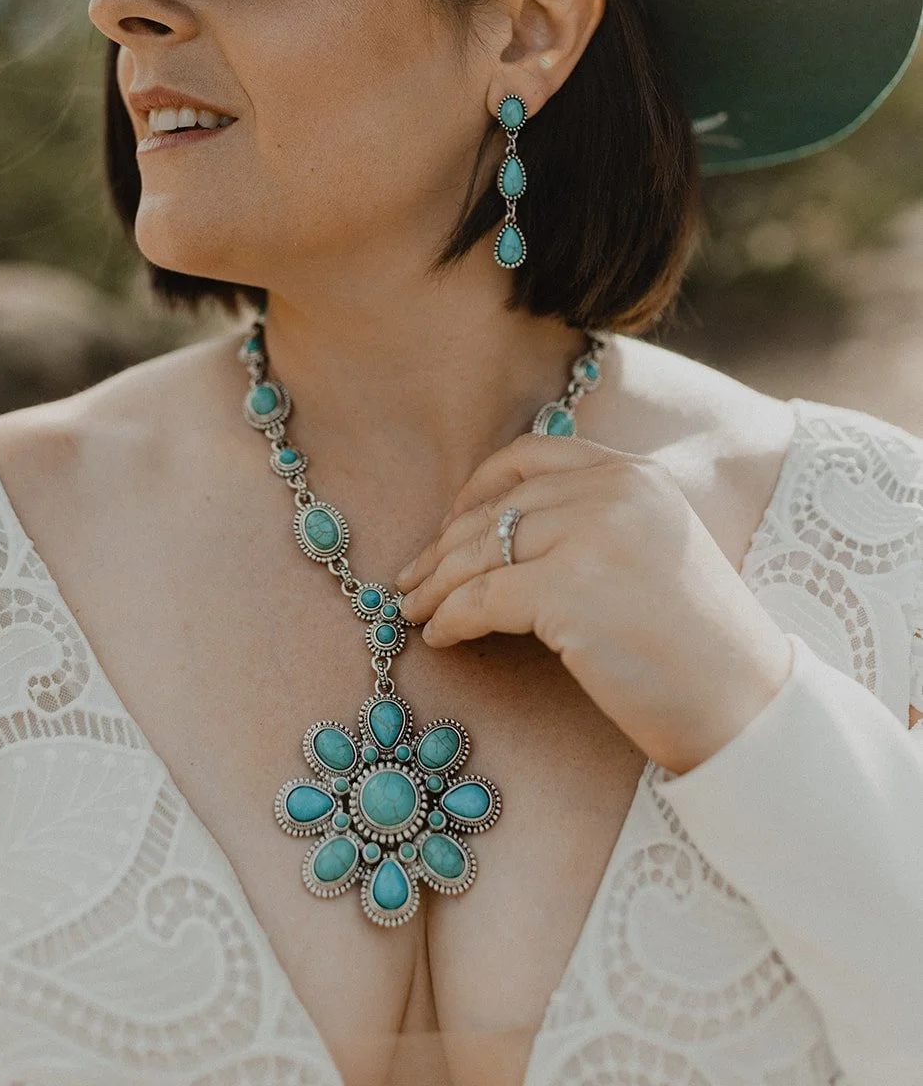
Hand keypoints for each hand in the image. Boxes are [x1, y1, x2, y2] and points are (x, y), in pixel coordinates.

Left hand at [394, 434, 792, 775]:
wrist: (748, 705)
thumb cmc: (699, 645)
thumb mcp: (656, 550)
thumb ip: (597, 523)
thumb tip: (500, 535)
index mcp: (637, 474)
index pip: (534, 456)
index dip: (479, 487)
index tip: (451, 523)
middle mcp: (615, 490)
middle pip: (499, 507)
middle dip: (446, 545)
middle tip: (412, 577)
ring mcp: (593, 535)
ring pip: (482, 551)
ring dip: (438, 584)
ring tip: (413, 610)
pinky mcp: (570, 590)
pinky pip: (483, 598)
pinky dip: (451, 617)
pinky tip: (440, 635)